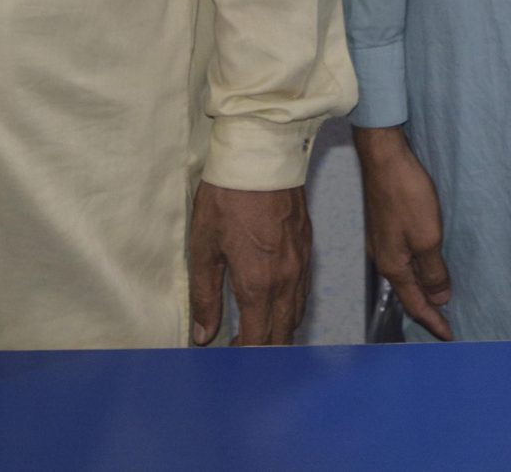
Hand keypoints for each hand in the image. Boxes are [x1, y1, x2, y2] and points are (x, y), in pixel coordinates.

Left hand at [186, 182, 310, 345]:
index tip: (230, 356)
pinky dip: (291, 306)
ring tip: (258, 332)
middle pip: (283, 333)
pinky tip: (276, 303)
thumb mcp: (204, 246)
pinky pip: (304, 289)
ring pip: (297, 313)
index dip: (245, 354)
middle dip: (265, 350)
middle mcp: (286, 279)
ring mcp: (301, 262)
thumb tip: (203, 334)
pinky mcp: (307, 246)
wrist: (262, 154)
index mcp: (258, 283)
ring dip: (280, 329)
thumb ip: (205, 295)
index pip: (258, 338)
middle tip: (243, 352)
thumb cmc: (228, 196)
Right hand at [354, 126, 452, 339]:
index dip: (433, 322)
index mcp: (394, 267)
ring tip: (439, 300)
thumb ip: (433, 271)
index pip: (415, 305)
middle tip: (445, 323)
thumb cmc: (407, 197)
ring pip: (405, 276)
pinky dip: (418, 270)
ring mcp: (383, 242)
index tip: (449, 336)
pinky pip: (404, 259)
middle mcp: (385, 259)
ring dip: (422, 290)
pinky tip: (426, 267)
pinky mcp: (386, 227)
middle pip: (408, 293)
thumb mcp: (428, 238)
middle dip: (426, 310)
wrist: (385, 159)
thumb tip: (439, 299)